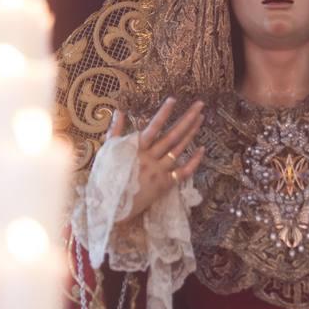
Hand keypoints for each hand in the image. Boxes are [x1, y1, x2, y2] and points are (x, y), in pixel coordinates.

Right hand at [108, 97, 204, 223]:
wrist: (110, 209)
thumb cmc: (106, 178)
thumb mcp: (108, 152)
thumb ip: (115, 131)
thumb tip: (119, 111)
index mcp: (136, 149)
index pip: (153, 127)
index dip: (163, 114)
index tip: (173, 99)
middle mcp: (150, 158)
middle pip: (172, 136)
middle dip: (187, 119)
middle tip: (200, 105)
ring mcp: (159, 172)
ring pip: (179, 150)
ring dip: (191, 133)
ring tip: (200, 118)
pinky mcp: (165, 185)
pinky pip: (183, 172)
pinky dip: (194, 161)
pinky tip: (202, 149)